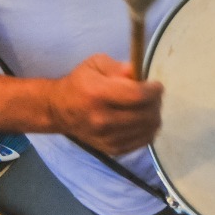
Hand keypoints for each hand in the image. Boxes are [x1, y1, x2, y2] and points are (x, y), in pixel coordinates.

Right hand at [49, 54, 163, 154]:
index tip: (156, 85)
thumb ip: (118, 67)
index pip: (137, 96)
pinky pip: (141, 142)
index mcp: (98, 94)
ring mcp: (107, 138)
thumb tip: (137, 73)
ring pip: (147, 130)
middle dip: (156, 102)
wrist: (59, 111)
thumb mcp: (95, 64)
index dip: (153, 91)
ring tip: (148, 107)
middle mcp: (103, 119)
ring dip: (154, 116)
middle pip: (146, 114)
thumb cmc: (79, 83)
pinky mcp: (111, 149)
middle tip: (153, 95)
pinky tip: (143, 121)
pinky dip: (148, 131)